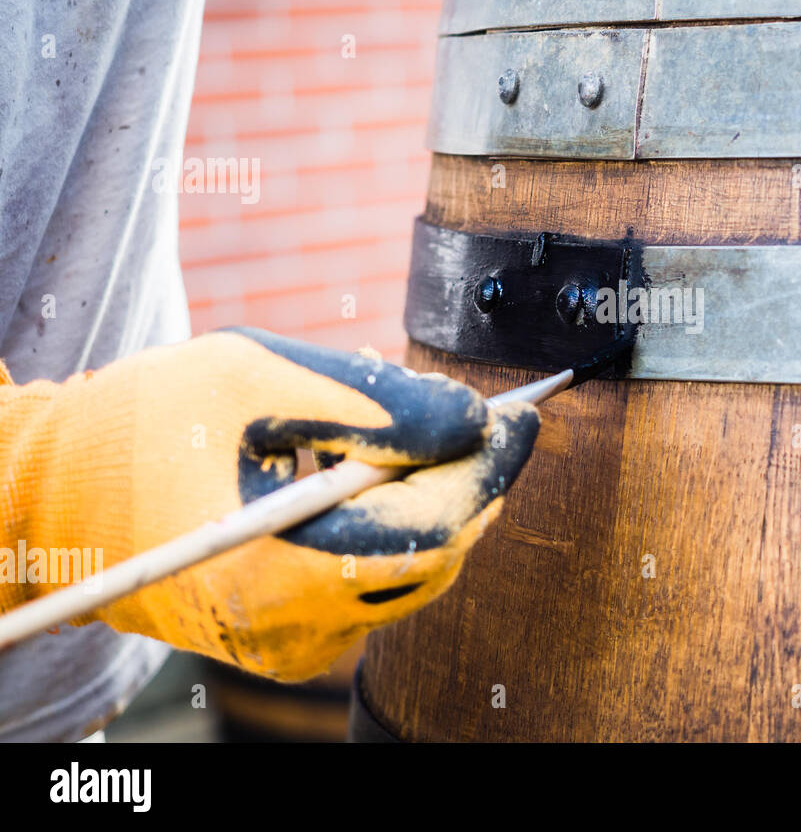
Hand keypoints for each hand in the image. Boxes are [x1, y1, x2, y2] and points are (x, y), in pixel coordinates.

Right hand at [0, 327, 537, 679]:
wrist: (51, 497)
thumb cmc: (138, 426)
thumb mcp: (256, 377)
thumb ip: (373, 401)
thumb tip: (472, 419)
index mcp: (275, 572)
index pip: (431, 530)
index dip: (488, 470)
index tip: (525, 416)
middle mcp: (289, 632)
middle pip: (432, 558)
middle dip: (468, 484)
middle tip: (484, 418)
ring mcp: (286, 647)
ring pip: (411, 574)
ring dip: (430, 501)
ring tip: (409, 433)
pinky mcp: (283, 641)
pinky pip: (374, 584)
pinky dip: (391, 526)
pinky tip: (369, 473)